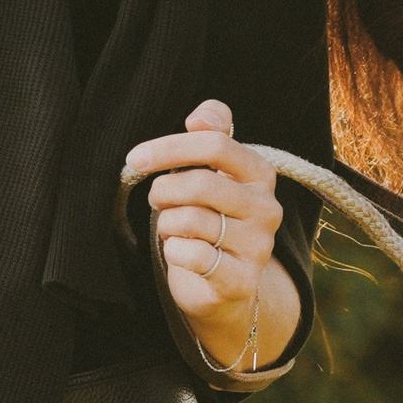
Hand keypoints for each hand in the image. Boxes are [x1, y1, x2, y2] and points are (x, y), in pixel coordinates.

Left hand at [127, 100, 285, 363]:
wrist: (225, 286)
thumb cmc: (211, 216)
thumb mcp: (212, 171)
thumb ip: (212, 133)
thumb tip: (201, 116)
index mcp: (260, 173)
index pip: (216, 143)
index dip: (170, 147)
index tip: (135, 158)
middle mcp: (267, 208)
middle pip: (200, 183)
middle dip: (164, 190)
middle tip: (156, 201)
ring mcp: (259, 247)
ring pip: (190, 220)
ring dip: (167, 224)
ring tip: (173, 229)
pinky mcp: (242, 281)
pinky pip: (191, 255)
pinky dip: (173, 251)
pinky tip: (180, 252)